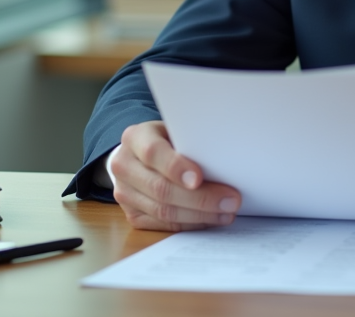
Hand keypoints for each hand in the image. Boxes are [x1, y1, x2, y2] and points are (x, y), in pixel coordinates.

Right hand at [110, 120, 241, 230]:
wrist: (140, 154)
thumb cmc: (168, 139)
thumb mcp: (176, 130)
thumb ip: (191, 142)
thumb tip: (225, 162)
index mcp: (135, 138)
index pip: (153, 152)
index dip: (176, 167)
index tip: (199, 178)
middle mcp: (123, 166)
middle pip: (161, 188)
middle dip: (200, 198)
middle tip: (230, 200)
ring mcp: (124, 193)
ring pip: (163, 210)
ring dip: (199, 215)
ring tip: (226, 212)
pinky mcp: (132, 214)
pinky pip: (163, 224)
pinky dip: (190, 223)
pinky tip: (211, 219)